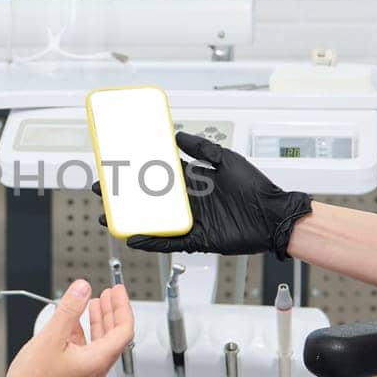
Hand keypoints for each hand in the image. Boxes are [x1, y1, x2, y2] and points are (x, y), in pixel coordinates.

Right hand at [0, 280, 133, 376]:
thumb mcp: (51, 337)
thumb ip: (69, 310)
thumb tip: (82, 289)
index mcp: (97, 361)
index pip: (124, 329)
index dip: (123, 306)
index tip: (118, 291)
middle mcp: (96, 370)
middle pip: (114, 336)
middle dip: (112, 311)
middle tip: (109, 294)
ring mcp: (86, 375)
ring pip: (100, 343)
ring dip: (99, 321)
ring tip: (93, 304)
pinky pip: (87, 351)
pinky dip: (85, 334)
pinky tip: (73, 324)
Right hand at [97, 132, 311, 258]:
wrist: (274, 216)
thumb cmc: (256, 188)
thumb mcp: (226, 160)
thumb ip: (201, 148)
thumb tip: (176, 134)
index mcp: (194, 180)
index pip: (158, 173)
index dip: (138, 170)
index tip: (118, 165)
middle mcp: (189, 200)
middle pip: (149, 198)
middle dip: (124, 196)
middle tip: (103, 191)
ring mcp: (191, 220)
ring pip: (154, 221)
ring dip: (131, 221)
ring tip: (109, 219)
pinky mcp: (197, 239)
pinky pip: (169, 241)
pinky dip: (151, 241)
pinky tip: (133, 239)